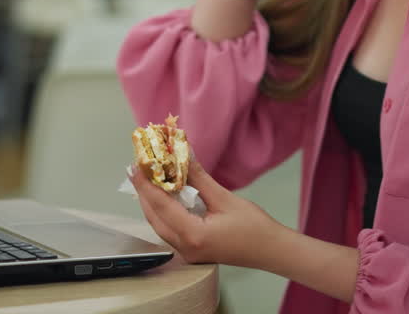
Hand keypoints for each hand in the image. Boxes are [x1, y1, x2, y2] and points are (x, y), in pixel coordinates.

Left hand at [129, 156, 284, 269]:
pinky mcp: (192, 251)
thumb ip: (198, 178)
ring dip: (152, 202)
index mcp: (192, 235)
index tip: (136, 165)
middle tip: (138, 168)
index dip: (146, 184)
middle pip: (154, 217)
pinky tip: (164, 196)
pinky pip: (169, 229)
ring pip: (159, 225)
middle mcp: (185, 248)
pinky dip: (163, 212)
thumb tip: (181, 154)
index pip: (160, 206)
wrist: (272, 251)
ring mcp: (187, 253)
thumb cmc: (254, 227)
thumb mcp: (224, 198)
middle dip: (144, 192)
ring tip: (148, 179)